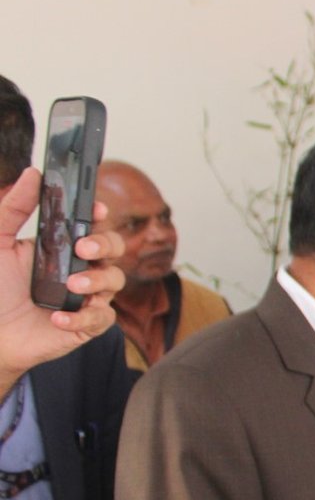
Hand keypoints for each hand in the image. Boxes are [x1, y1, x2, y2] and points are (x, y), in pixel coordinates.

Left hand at [0, 169, 126, 385]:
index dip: (100, 216)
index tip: (97, 210)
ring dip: (97, 281)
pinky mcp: (87, 325)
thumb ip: (13, 208)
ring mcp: (86, 297)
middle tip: (83, 250)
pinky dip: (82, 317)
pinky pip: (102, 318)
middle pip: (115, 249)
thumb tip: (32, 174)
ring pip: (116, 281)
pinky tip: (58, 317)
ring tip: (72, 285)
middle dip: (105, 245)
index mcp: (62, 247)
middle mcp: (80, 269)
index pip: (92, 225)